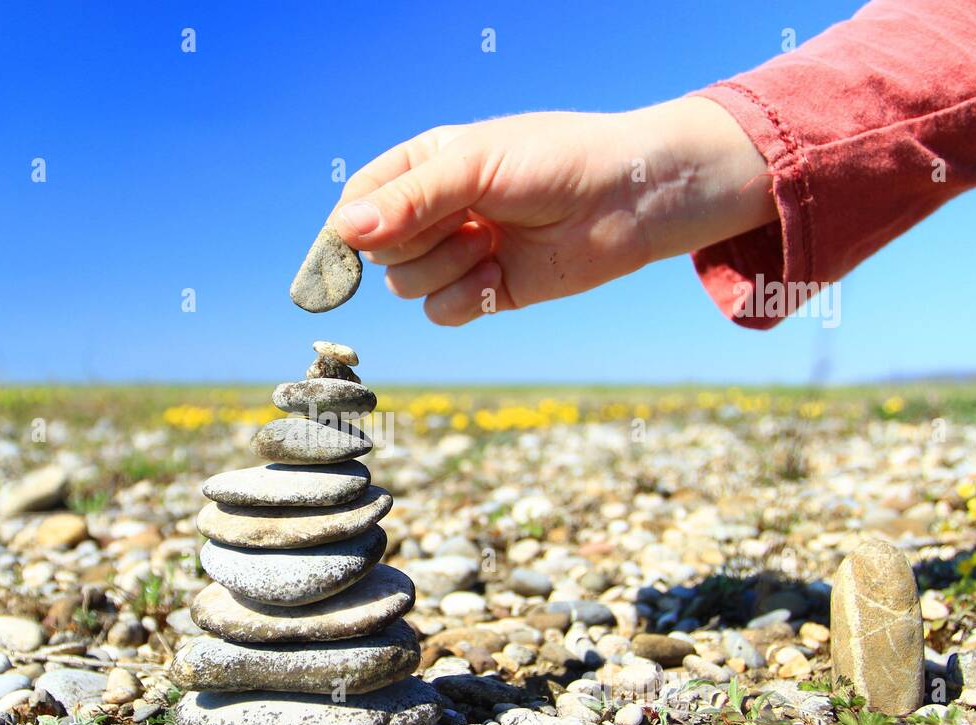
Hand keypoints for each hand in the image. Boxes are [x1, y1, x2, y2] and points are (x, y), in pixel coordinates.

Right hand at [330, 98, 775, 325]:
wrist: (630, 200)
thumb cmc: (558, 162)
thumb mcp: (475, 167)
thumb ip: (410, 200)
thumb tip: (345, 232)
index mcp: (427, 166)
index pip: (362, 199)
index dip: (356, 223)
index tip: (362, 237)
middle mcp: (438, 211)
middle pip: (379, 249)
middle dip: (417, 241)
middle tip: (467, 220)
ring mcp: (460, 252)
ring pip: (406, 284)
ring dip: (444, 268)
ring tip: (491, 242)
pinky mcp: (486, 291)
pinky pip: (441, 312)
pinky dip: (464, 298)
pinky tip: (498, 273)